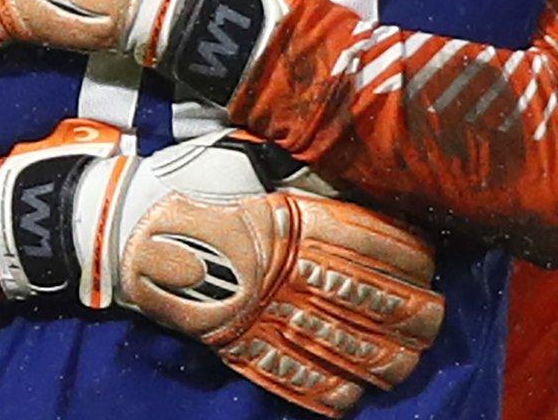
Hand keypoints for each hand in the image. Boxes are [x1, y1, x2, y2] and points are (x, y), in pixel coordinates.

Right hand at [0, 122, 443, 416]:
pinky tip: (355, 395)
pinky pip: (290, 378)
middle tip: (435, 319)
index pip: (372, 241)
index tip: (433, 264)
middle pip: (369, 300)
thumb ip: (305, 174)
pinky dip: (329, 393)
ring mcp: (259, 310)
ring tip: (408, 361)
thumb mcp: (253, 161)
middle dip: (414, 315)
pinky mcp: (232, 343)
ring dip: (384, 359)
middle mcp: (283, 266)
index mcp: (292, 215)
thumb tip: (357, 171)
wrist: (123, 224)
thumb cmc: (193, 183)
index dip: (412, 258)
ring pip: (340, 345)